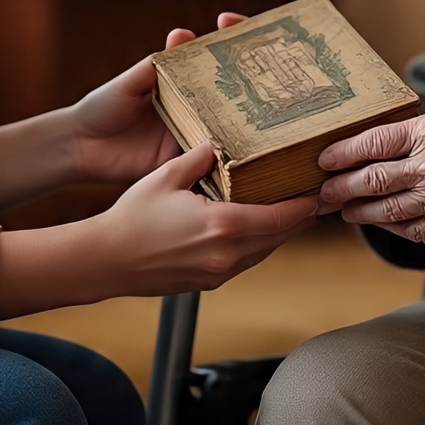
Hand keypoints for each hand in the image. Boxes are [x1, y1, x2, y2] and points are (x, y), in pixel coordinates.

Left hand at [70, 13, 250, 184]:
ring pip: (222, 121)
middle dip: (243, 71)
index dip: (221, 38)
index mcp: (176, 81)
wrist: (81, 147)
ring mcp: (188, 132)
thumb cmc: (101, 107)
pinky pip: (208, 157)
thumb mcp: (128, 81)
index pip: (205, 57)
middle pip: (224, 88)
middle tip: (256, 54)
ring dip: (240, 111)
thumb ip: (153, 65)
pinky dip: (224, 151)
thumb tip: (182, 37)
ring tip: (259, 94)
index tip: (228, 19)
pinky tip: (241, 141)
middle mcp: (188, 106)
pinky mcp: (182, 160)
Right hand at [94, 141, 319, 294]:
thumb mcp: (167, 176)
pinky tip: (254, 226)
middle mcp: (227, 254)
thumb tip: (218, 143)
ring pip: (263, 251)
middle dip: (297, 218)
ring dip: (278, 232)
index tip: (318, 192)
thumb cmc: (132, 218)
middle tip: (312, 197)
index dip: (303, 206)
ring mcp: (218, 272)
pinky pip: (245, 261)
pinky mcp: (208, 281)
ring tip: (289, 210)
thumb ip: (199, 158)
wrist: (106, 260)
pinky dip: (257, 243)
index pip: (279, 218)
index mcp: (223, 226)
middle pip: (278, 237)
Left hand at [317, 106, 424, 242]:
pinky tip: (377, 219)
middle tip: (322, 190)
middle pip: (372, 180)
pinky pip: (410, 229)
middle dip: (340, 187)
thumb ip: (414, 130)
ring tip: (342, 208)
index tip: (323, 160)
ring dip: (358, 210)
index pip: (373, 143)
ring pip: (386, 209)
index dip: (342, 153)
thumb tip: (372, 142)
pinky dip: (389, 226)